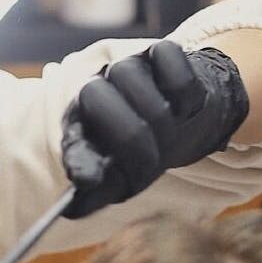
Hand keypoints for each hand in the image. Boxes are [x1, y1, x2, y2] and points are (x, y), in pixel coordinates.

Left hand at [60, 42, 249, 218]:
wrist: (189, 119)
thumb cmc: (148, 150)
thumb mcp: (124, 177)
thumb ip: (100, 192)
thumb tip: (72, 211)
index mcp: (80, 125)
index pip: (72, 139)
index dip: (79, 158)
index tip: (88, 180)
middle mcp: (96, 90)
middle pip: (95, 97)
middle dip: (132, 137)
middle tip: (156, 160)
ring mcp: (127, 67)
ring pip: (133, 81)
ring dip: (163, 120)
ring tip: (170, 130)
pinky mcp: (161, 52)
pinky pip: (173, 71)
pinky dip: (187, 97)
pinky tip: (186, 106)